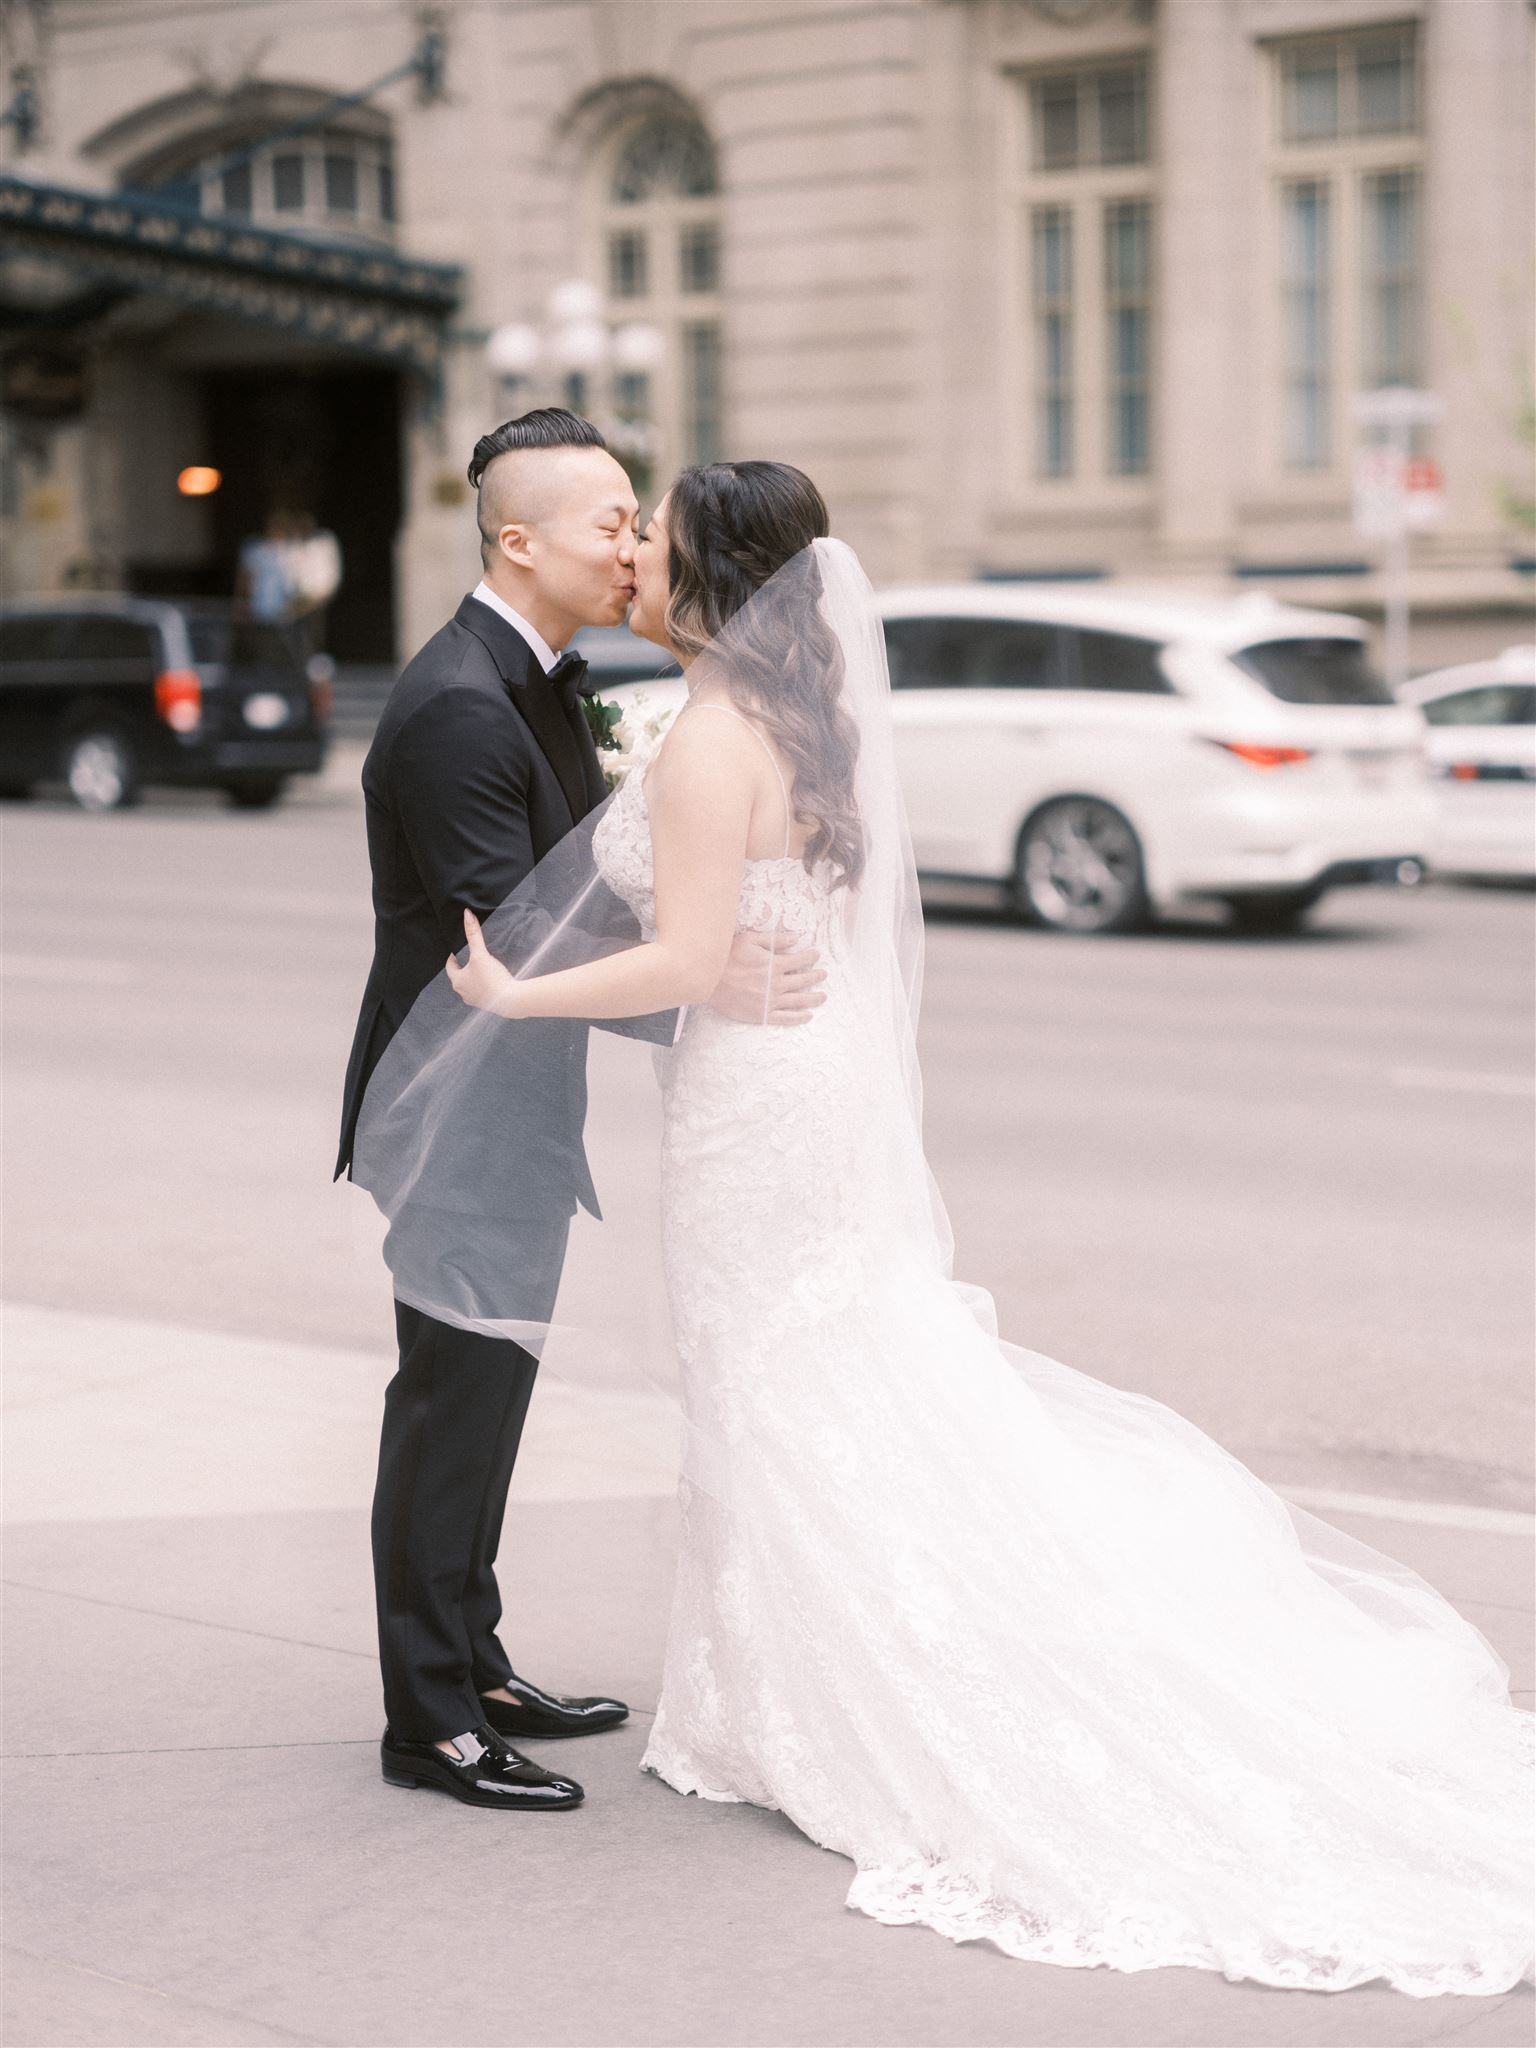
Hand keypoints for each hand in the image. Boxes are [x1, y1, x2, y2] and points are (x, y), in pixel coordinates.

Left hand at [446, 909, 523, 1016]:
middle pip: (459, 977)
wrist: (510, 1000)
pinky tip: (491, 982)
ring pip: (470, 986)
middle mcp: (463, 993)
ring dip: (473, 978)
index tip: (457, 951)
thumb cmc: (492, 978)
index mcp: (457, 981)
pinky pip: (481, 993)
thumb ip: (474, 934)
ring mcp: (474, 1000)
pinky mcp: (487, 1005)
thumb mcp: (481, 954)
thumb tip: (467, 914)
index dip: (453, 958)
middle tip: (470, 958)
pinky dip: (484, 987)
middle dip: (464, 968)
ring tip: (481, 969)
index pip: (450, 967)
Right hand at [708, 928, 826, 1026]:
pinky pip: (785, 1018)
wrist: (708, 980)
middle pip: (804, 981)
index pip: (801, 960)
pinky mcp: (762, 1014)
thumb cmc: (727, 956)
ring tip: (823, 996)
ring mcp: (771, 1001)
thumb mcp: (750, 939)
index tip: (816, 955)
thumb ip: (775, 939)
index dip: (811, 957)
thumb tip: (796, 937)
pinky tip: (808, 1016)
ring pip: (799, 1000)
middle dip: (816, 976)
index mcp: (775, 965)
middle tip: (823, 974)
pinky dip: (799, 1017)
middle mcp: (777, 984)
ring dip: (814, 998)